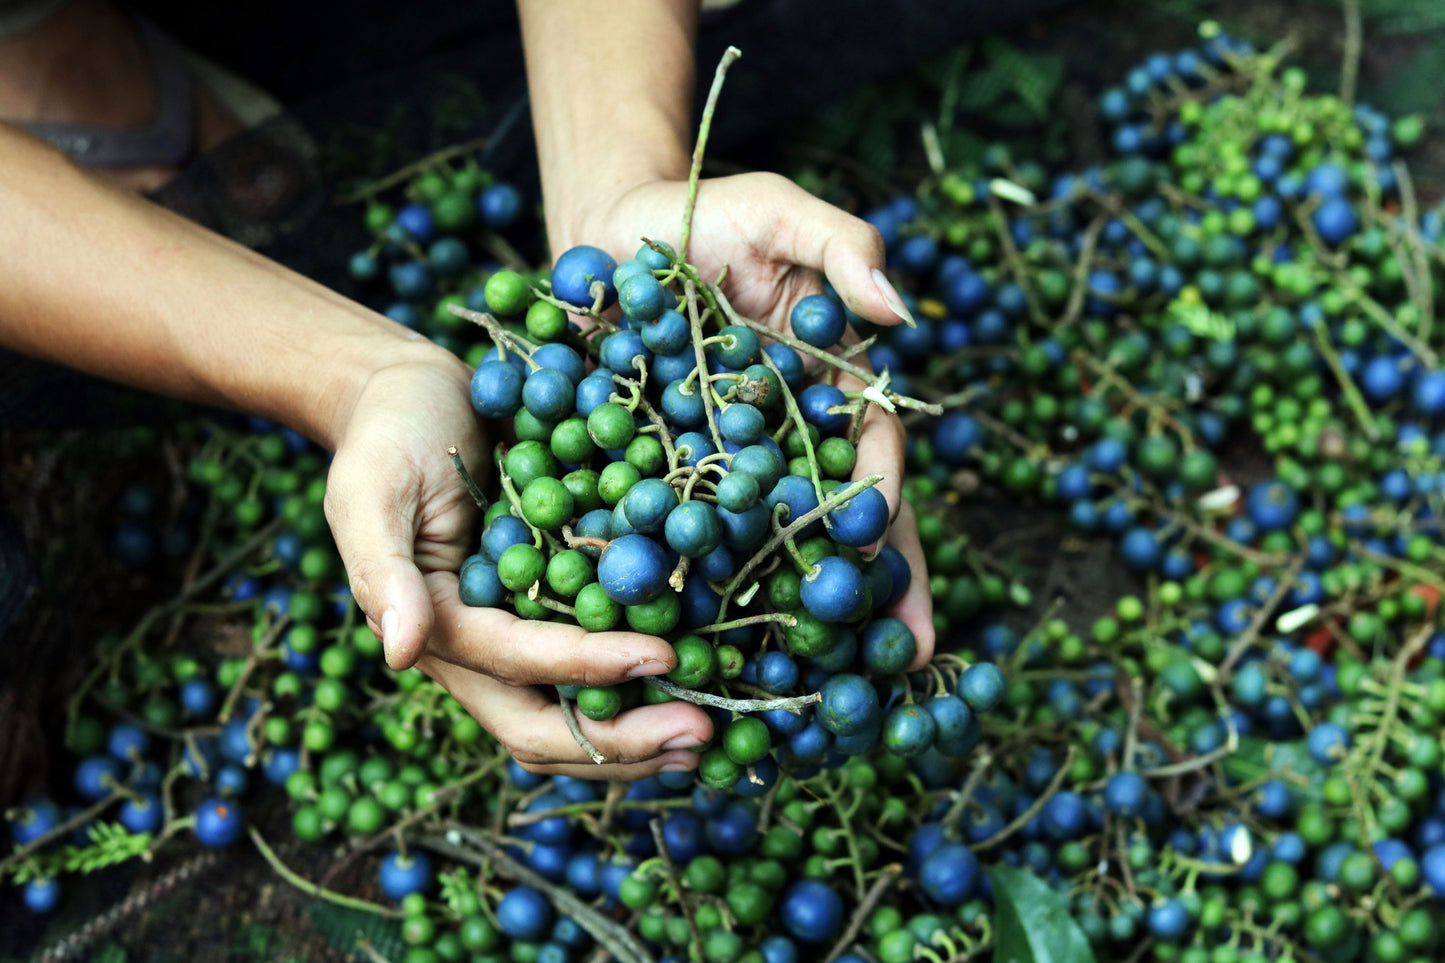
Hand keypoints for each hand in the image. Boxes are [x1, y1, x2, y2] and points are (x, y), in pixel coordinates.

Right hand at [323, 348, 712, 777]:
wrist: (410, 398)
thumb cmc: (389, 436)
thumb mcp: (370, 492)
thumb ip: (382, 572)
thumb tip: (401, 654)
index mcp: (434, 627)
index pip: (516, 665)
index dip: (588, 667)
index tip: (662, 657)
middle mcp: (475, 650)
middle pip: (542, 727)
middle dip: (620, 742)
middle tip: (699, 734)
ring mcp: (512, 638)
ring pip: (568, 719)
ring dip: (633, 740)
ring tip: (704, 737)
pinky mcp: (545, 615)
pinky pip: (590, 674)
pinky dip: (636, 694)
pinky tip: (694, 685)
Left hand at [561, 172, 935, 666]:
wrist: (606, 235)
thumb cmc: (704, 216)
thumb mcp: (778, 209)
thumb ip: (841, 246)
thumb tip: (899, 311)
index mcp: (825, 393)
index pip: (868, 458)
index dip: (883, 505)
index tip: (883, 546)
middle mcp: (782, 446)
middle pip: (828, 526)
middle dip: (862, 592)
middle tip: (892, 663)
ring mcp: (720, 471)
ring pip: (758, 551)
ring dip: (782, 615)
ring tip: (801, 683)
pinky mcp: (656, 481)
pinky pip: (677, 542)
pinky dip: (686, 591)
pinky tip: (689, 645)